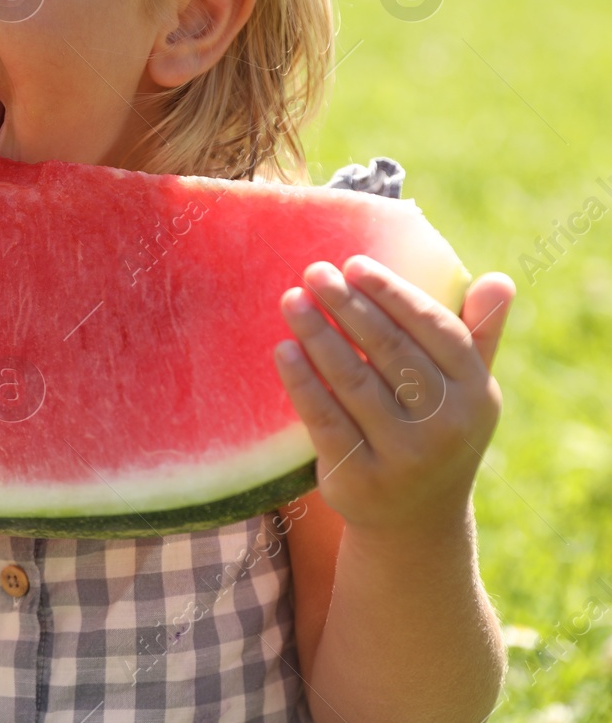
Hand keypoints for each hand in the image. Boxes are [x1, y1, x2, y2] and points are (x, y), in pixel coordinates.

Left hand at [273, 254, 513, 541]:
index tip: (355, 263)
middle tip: (313, 271)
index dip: (393, 294)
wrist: (416, 520)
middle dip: (347, 305)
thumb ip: (478, 334)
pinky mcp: (361, 478)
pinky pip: (324, 418)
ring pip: (353, 380)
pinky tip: (283, 350)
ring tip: (291, 300)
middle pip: (389, 350)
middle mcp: (447, 425)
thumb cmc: (436, 430)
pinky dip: (302, 381)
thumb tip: (501, 279)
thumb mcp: (466, 390)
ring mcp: (405, 456)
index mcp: (477, 393)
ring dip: (317, 334)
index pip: (434, 329)